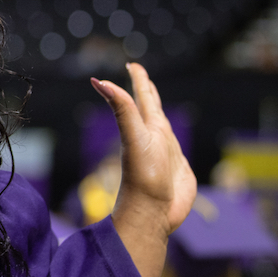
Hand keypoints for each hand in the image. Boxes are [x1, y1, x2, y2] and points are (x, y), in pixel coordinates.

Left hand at [90, 62, 196, 276]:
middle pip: (152, 109)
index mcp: (148, 128)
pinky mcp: (179, 171)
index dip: (139, 80)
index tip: (132, 64)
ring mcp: (167, 154)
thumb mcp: (134, 137)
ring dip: (158, 115)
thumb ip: (121, 109)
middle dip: (148, 91)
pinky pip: (176, 150)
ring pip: (162, 127)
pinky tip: (170, 142)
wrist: (153, 212)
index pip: (143, 98)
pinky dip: (173, 140)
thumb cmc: (143, 176)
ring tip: (154, 103)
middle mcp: (156, 138)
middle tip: (142, 75)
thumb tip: (98, 81)